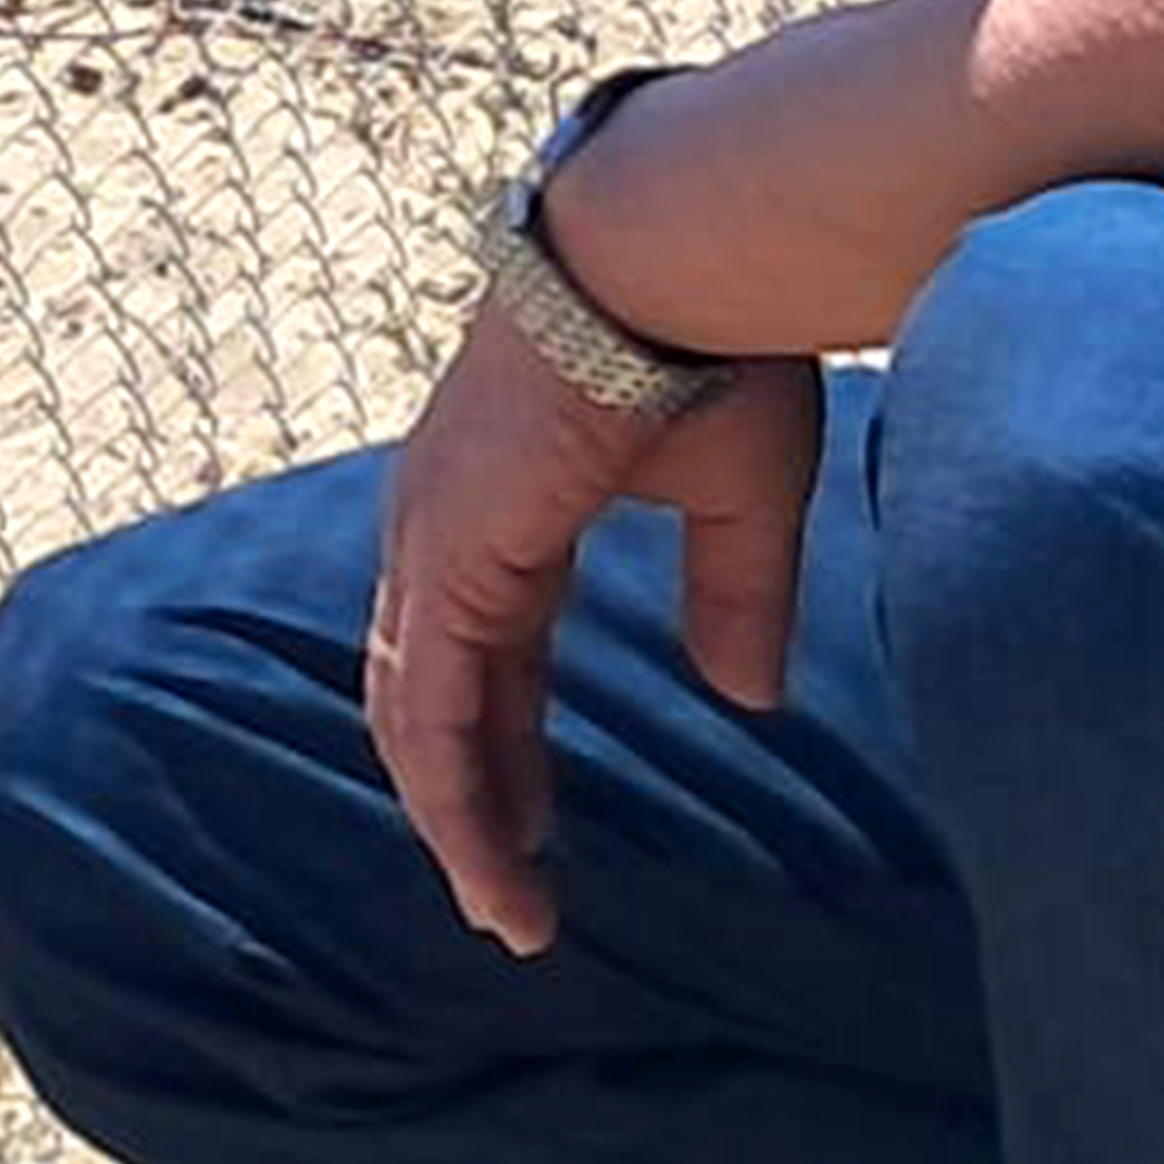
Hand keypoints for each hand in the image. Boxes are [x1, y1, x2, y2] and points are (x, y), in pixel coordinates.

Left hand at [363, 305, 821, 959]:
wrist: (678, 249)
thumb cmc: (713, 337)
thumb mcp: (738, 495)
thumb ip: (734, 598)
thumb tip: (743, 701)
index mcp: (504, 501)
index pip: (484, 650)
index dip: (503, 743)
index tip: (529, 824)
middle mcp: (448, 521)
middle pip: (433, 692)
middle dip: (469, 799)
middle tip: (510, 894)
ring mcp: (435, 532)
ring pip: (420, 713)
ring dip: (458, 820)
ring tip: (507, 914)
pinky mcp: (448, 550)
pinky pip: (431, 700)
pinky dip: (450, 790)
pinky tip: (487, 861)